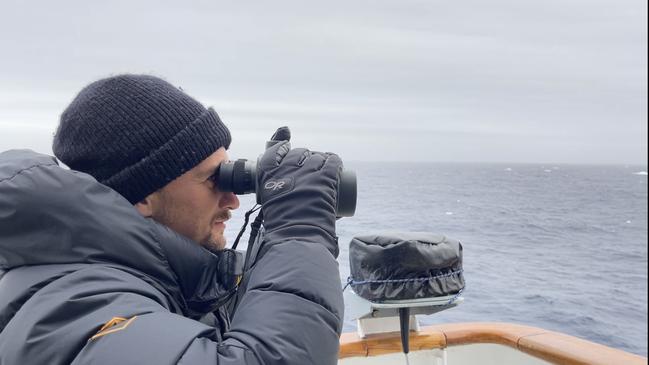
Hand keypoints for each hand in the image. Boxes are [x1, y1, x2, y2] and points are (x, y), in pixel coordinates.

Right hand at [256, 132, 341, 256]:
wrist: (297, 235)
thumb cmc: (282, 226)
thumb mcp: (269, 207)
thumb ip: (274, 200)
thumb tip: (283, 200)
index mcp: (269, 176)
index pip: (273, 153)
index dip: (281, 149)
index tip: (285, 149)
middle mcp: (287, 169)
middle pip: (297, 153)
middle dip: (303, 155)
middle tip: (307, 164)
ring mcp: (307, 172)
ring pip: (316, 157)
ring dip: (320, 158)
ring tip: (323, 164)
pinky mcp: (325, 177)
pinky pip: (332, 162)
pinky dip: (334, 160)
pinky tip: (335, 162)